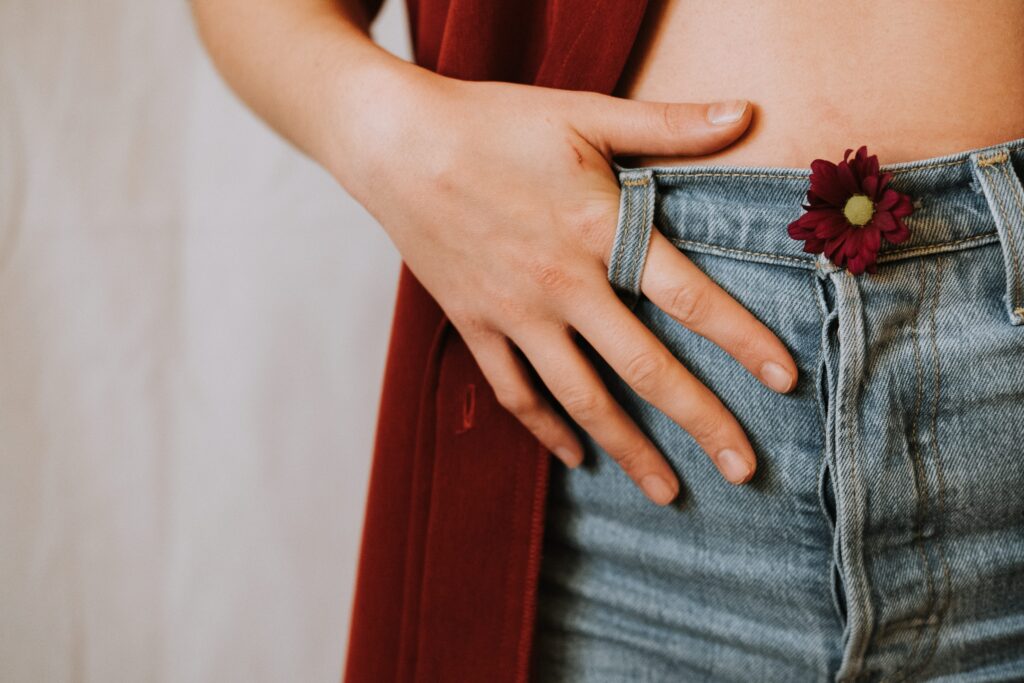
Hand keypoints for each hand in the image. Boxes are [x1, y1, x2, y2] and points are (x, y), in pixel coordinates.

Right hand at [337, 66, 797, 505]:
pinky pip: (515, 391)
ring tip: (667, 491)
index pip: (688, 296)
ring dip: (627, 448)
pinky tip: (575, 456)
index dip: (741, 339)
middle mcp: (562, 284)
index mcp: (598, 231)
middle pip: (642, 367)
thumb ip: (668, 124)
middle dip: (699, 421)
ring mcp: (515, 313)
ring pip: (580, 397)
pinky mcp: (476, 325)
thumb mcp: (584, 112)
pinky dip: (546, 428)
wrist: (396, 144)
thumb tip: (747, 112)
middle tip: (742, 468)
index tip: (786, 382)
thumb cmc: (493, 122)